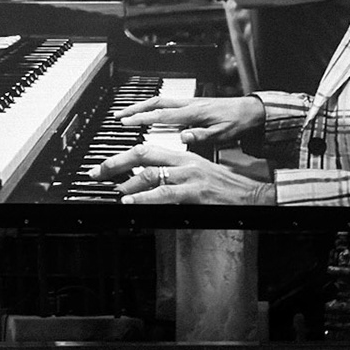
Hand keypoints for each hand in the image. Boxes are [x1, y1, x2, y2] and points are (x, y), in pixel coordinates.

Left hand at [87, 143, 276, 206]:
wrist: (253, 194)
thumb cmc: (223, 187)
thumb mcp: (194, 174)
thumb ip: (169, 175)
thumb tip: (141, 181)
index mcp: (182, 156)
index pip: (146, 148)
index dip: (121, 155)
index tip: (103, 165)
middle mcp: (184, 162)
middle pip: (143, 153)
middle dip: (115, 163)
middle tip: (97, 173)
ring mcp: (190, 176)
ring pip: (152, 173)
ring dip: (127, 182)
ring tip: (112, 189)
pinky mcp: (197, 192)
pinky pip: (165, 193)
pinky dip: (144, 197)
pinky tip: (130, 201)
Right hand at [115, 94, 264, 147]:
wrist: (251, 111)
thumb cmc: (237, 123)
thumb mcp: (222, 135)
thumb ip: (201, 136)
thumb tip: (182, 137)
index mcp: (193, 113)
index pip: (161, 115)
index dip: (142, 118)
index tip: (126, 121)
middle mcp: (189, 105)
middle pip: (155, 103)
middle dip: (135, 108)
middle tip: (119, 115)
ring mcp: (189, 102)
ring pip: (160, 101)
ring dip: (142, 105)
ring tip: (127, 112)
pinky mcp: (192, 103)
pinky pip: (167, 102)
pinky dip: (153, 106)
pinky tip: (148, 111)